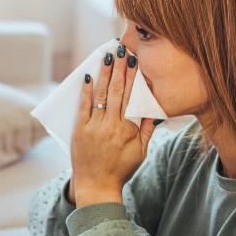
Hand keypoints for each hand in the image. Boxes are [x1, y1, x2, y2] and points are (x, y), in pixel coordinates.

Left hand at [69, 45, 155, 207]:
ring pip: (101, 95)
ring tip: (108, 56)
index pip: (132, 97)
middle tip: (122, 49)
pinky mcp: (80, 130)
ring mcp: (95, 127)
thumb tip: (155, 111)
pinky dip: (86, 91)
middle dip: (120, 68)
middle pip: (117, 91)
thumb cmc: (121, 169)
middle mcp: (112, 126)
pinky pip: (83, 106)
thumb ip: (147, 131)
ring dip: (105, 73)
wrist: (97, 186)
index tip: (135, 61)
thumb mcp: (141, 152)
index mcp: (129, 130)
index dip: (133, 77)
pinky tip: (88, 76)